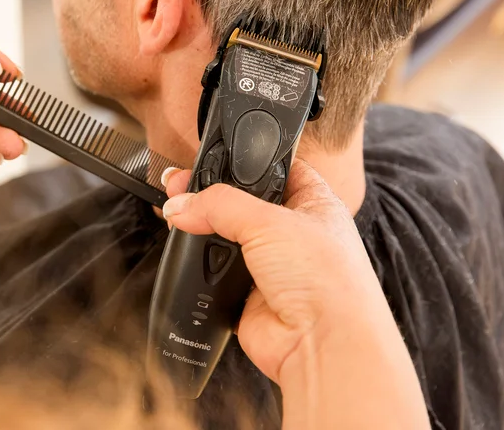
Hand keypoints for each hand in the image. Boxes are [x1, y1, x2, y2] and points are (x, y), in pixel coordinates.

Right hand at [161, 161, 428, 428]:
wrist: (321, 344)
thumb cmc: (325, 279)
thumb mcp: (269, 220)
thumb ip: (219, 204)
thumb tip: (181, 203)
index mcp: (311, 203)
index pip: (271, 169)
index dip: (240, 162)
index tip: (206, 159)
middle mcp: (291, 232)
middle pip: (239, 203)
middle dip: (208, 196)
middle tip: (178, 187)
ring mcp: (268, 265)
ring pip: (223, 238)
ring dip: (201, 233)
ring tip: (177, 218)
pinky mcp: (247, 294)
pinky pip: (214, 274)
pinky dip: (200, 268)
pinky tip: (187, 253)